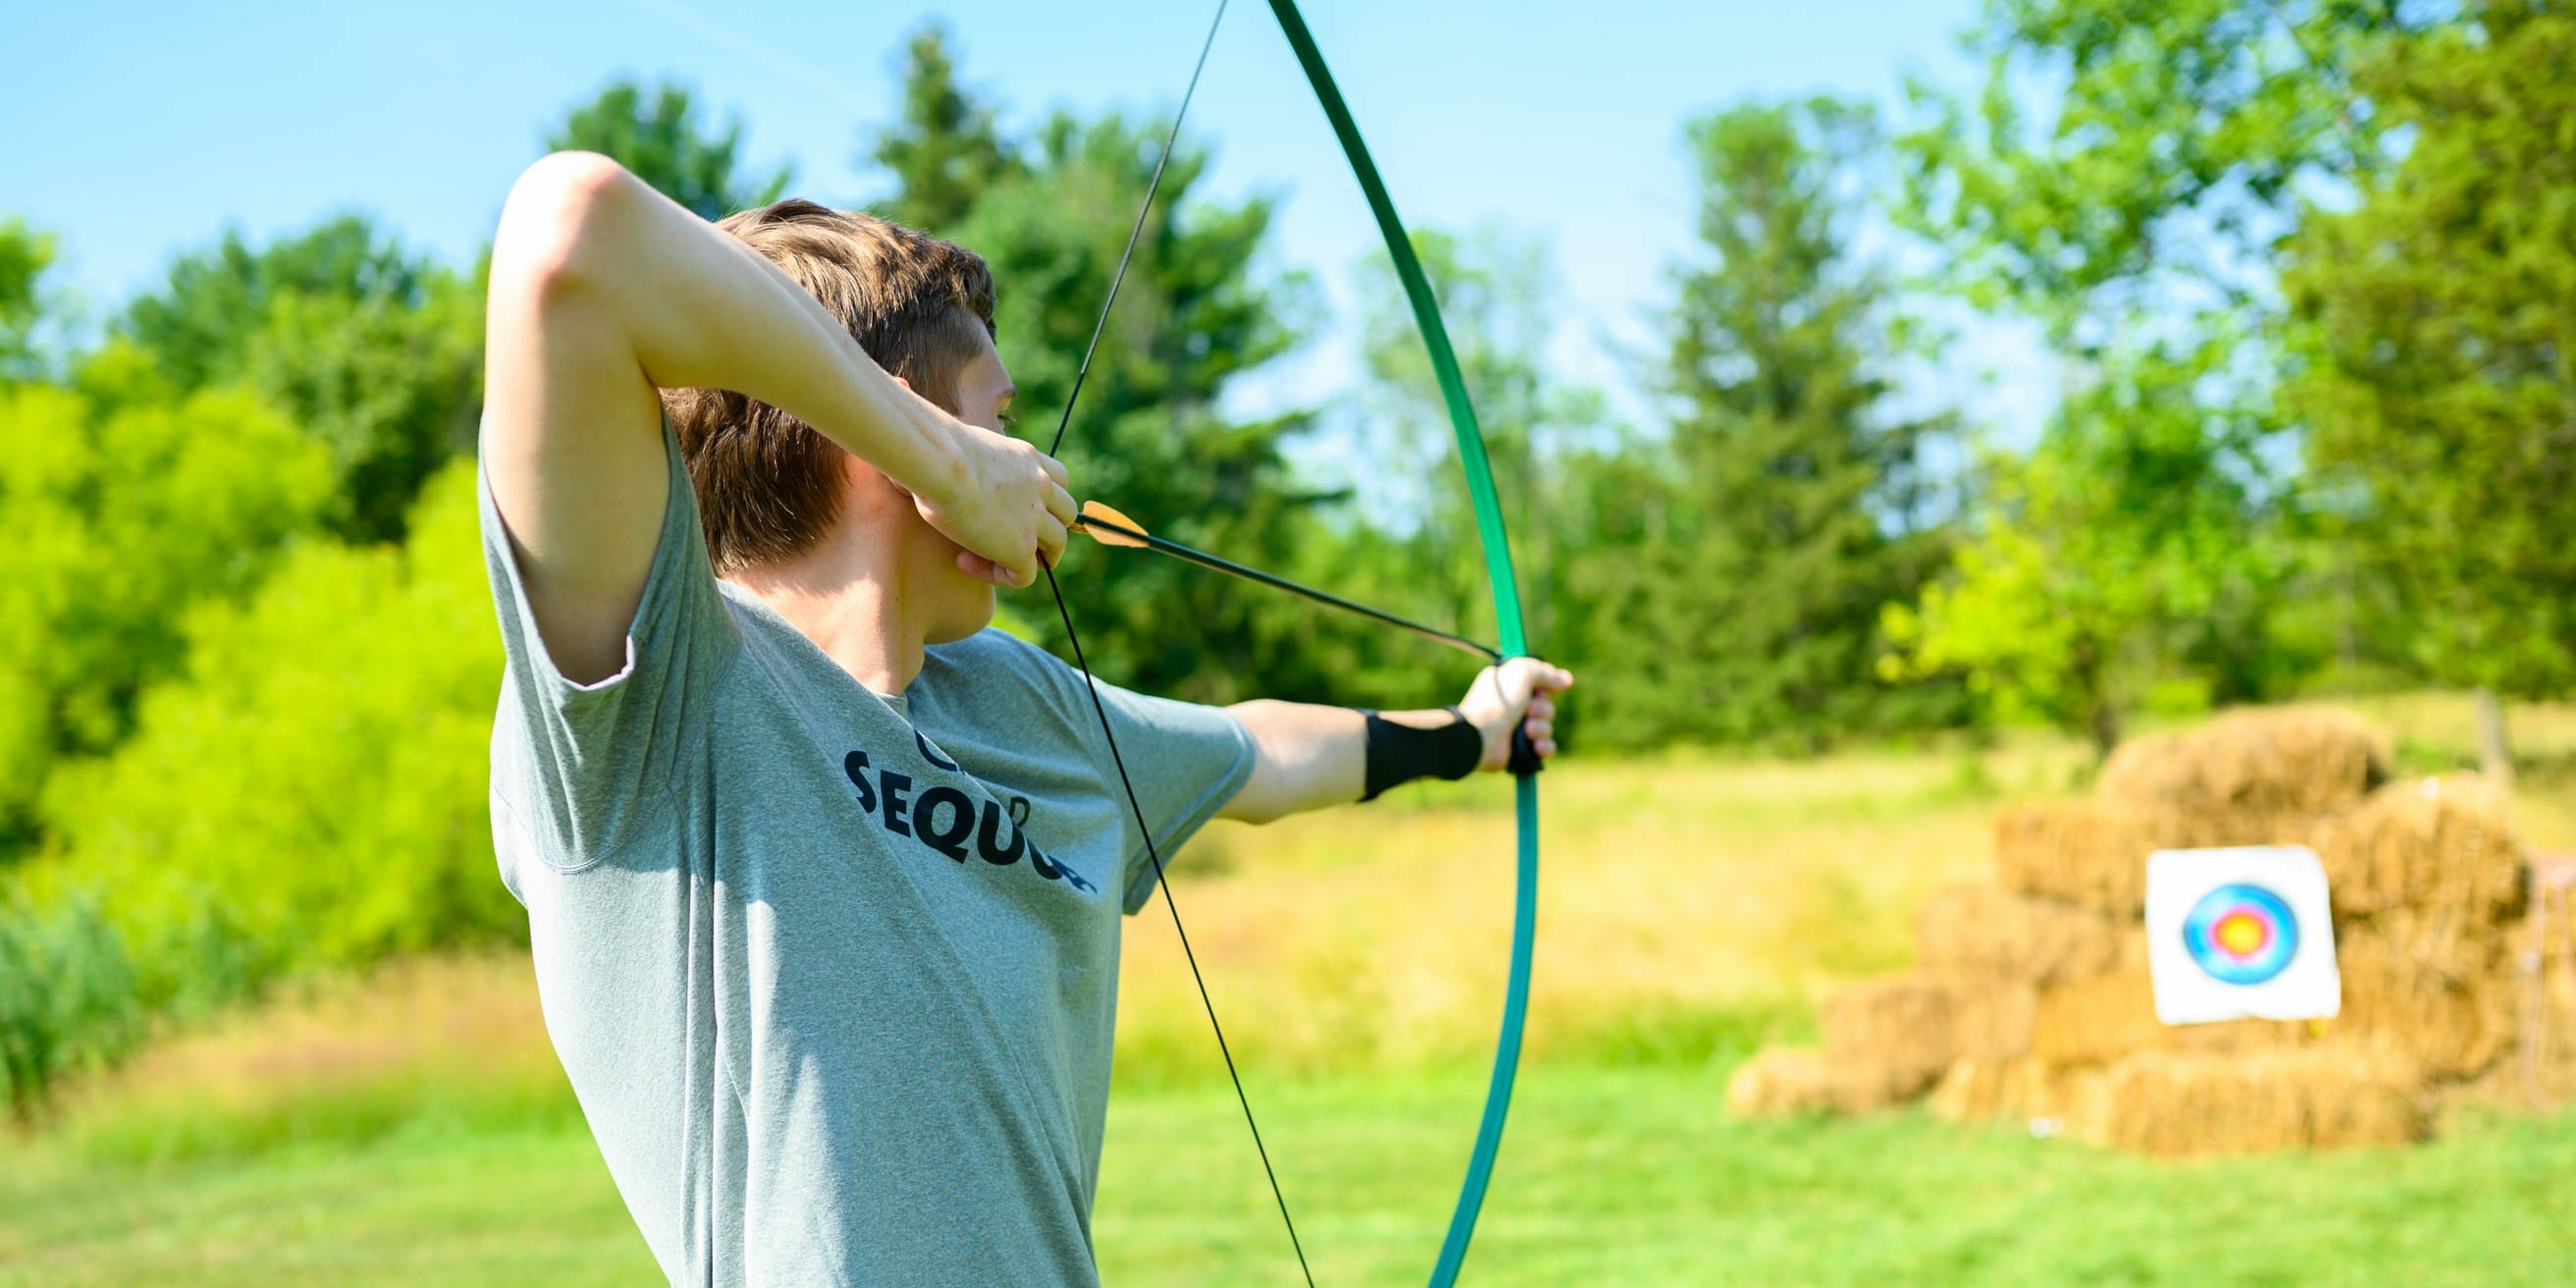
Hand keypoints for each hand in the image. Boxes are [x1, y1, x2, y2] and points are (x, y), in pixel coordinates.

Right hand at [906, 409, 1076, 588]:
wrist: (939, 461)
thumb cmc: (931, 450)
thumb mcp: (955, 447)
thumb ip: (956, 460)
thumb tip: (918, 466)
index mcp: (1027, 458)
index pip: (1058, 479)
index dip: (1043, 499)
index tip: (1005, 509)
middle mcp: (1041, 485)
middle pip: (1066, 514)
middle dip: (1044, 531)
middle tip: (1005, 540)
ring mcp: (1036, 517)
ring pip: (1056, 547)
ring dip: (1028, 557)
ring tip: (988, 559)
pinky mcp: (1022, 546)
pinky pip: (1024, 575)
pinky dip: (999, 576)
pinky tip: (963, 562)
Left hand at [1456, 657, 1573, 772]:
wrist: (1482, 736)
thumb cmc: (1498, 702)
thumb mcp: (1521, 673)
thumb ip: (1544, 671)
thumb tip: (1565, 679)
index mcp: (1510, 685)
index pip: (1540, 683)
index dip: (1547, 686)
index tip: (1544, 689)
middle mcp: (1513, 706)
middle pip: (1546, 705)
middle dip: (1543, 709)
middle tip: (1528, 710)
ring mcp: (1516, 729)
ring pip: (1547, 727)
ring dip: (1541, 728)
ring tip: (1527, 730)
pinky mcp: (1521, 750)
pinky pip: (1546, 747)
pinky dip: (1544, 747)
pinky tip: (1535, 746)